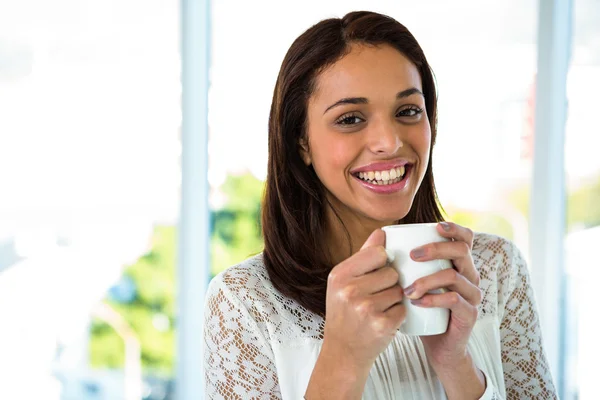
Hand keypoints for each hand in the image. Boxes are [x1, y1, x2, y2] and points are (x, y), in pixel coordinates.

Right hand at [323, 229, 405, 367]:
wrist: (343, 351)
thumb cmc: (344, 312)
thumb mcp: (344, 282)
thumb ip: (363, 256)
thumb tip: (382, 232)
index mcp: (340, 275)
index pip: (378, 253)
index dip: (382, 262)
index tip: (376, 272)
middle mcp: (350, 290)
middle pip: (392, 272)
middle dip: (390, 283)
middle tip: (376, 295)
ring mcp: (366, 309)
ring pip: (400, 290)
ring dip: (396, 298)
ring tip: (380, 308)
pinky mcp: (382, 325)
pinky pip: (404, 308)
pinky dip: (399, 314)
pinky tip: (385, 320)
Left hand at [403, 222, 481, 367]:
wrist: (437, 345)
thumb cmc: (422, 309)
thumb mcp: (412, 280)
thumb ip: (402, 260)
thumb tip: (380, 233)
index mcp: (459, 264)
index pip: (466, 238)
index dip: (455, 228)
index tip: (436, 226)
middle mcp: (470, 276)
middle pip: (461, 251)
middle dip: (435, 249)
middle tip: (412, 256)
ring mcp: (472, 295)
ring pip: (454, 276)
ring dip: (427, 279)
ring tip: (407, 290)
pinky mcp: (469, 314)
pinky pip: (454, 300)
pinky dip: (434, 299)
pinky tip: (418, 303)